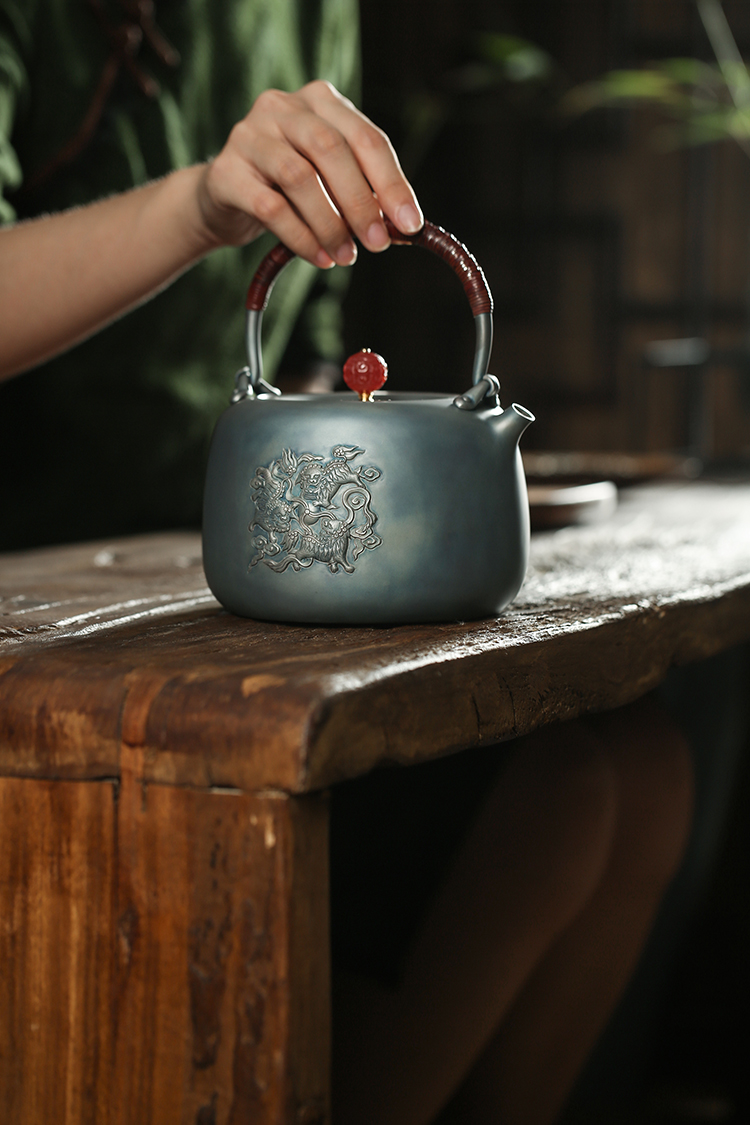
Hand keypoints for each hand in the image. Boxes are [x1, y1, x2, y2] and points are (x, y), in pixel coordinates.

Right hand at [195, 80, 422, 266]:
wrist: (224, 196)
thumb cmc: (287, 187)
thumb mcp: (328, 180)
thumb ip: (362, 192)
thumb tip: (403, 226)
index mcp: (320, 101)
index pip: (366, 137)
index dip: (392, 182)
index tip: (410, 223)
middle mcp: (282, 107)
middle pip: (331, 150)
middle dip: (361, 202)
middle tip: (378, 243)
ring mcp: (249, 135)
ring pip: (299, 178)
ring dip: (330, 224)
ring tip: (346, 257)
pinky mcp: (226, 172)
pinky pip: (270, 208)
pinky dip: (301, 238)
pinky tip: (320, 257)